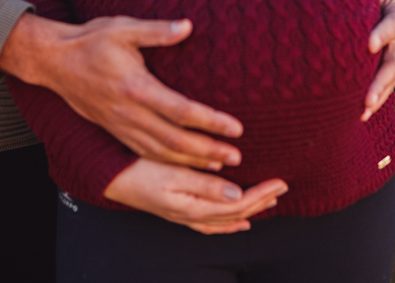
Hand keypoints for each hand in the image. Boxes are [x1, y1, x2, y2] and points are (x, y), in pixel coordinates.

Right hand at [0, 14, 243, 169]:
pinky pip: (145, 153)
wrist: (53, 61)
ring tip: (218, 166)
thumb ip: (157, 30)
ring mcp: (120, 125)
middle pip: (175, 141)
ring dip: (191, 162)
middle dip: (207, 151)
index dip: (210, 122)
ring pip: (160, 152)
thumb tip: (188, 26)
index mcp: (136, 87)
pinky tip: (184, 165)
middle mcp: (129, 112)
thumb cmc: (90, 41)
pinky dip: (168, 163)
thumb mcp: (124, 28)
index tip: (235, 128)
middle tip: (236, 156)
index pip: (181, 111)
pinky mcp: (114, 130)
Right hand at [104, 158, 287, 234]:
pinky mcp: (179, 212)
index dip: (261, 193)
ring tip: (268, 202)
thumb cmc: (138, 171)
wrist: (111, 179)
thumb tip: (236, 193)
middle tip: (283, 187)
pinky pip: (213, 223)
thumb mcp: (173, 174)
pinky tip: (238, 221)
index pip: (238, 203)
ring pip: (226, 219)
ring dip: (250, 210)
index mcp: (194, 206)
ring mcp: (186, 216)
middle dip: (261, 200)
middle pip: (236, 212)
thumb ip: (205, 184)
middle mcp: (193, 215)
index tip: (280, 181)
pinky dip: (230, 223)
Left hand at [359, 0, 394, 121]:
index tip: (369, 44)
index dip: (383, 33)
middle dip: (381, 80)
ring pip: (390, 76)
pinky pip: (382, 81)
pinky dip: (374, 97)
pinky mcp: (384, 60)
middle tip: (366, 98)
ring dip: (378, 95)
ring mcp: (394, 51)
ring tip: (363, 112)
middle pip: (394, 61)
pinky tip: (360, 115)